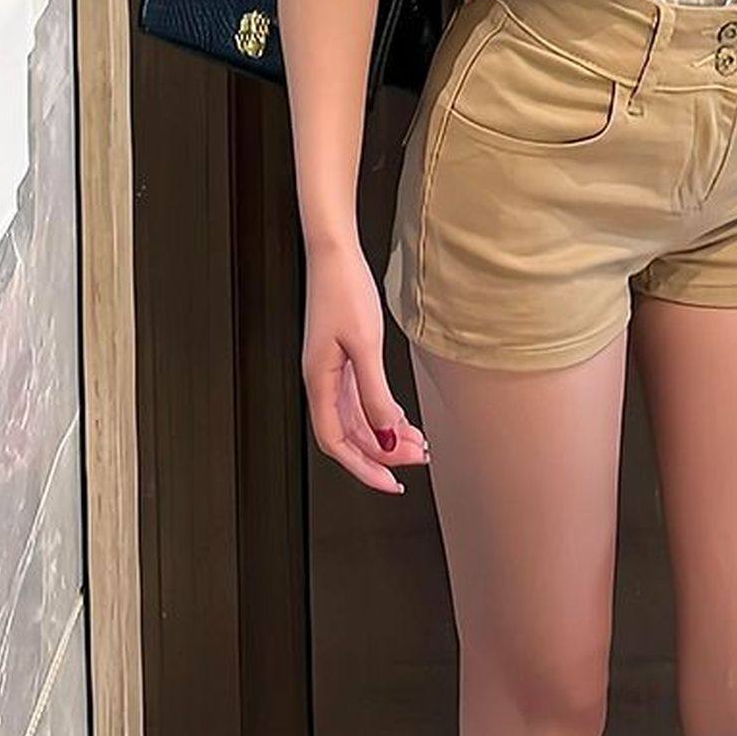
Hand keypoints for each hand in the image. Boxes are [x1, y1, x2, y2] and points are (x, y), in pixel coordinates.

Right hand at [302, 239, 429, 492]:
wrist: (335, 253)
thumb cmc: (344, 289)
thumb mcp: (365, 343)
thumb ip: (374, 391)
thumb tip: (384, 433)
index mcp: (319, 380)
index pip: (336, 442)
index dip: (362, 467)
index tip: (390, 482)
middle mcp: (321, 380)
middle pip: (349, 433)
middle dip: (382, 452)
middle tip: (417, 459)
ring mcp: (331, 369)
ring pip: (357, 417)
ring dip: (384, 434)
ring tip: (417, 443)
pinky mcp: (342, 356)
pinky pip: (360, 398)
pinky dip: (381, 412)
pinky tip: (401, 418)